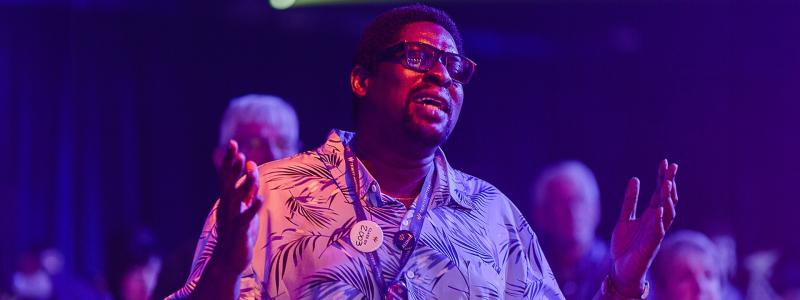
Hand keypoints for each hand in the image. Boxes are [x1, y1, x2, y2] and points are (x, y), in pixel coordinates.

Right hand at [213, 140, 262, 277]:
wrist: (229, 260)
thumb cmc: (239, 230)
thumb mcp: (245, 205)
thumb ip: (248, 186)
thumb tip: (251, 164)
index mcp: (227, 200)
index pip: (226, 176)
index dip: (229, 161)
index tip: (233, 143)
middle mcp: (226, 207)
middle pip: (227, 184)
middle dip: (232, 168)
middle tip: (237, 151)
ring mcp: (231, 219)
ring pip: (236, 199)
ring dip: (244, 185)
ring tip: (252, 171)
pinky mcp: (239, 233)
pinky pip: (245, 219)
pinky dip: (252, 208)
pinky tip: (260, 199)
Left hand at [609, 159, 677, 294]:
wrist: (620, 269)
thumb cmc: (625, 246)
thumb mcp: (624, 218)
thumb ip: (630, 201)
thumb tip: (635, 179)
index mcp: (651, 215)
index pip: (660, 193)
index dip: (663, 177)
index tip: (665, 162)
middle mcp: (657, 223)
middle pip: (667, 199)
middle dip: (669, 183)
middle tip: (672, 166)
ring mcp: (655, 234)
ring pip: (667, 214)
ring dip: (667, 199)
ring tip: (666, 184)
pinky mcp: (650, 246)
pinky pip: (658, 233)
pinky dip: (660, 222)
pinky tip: (659, 211)